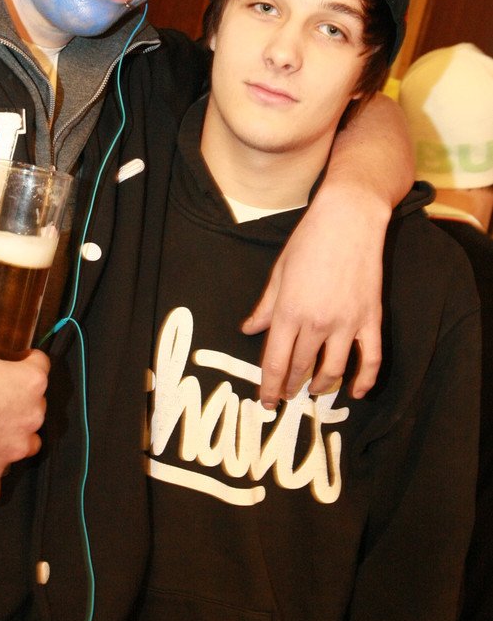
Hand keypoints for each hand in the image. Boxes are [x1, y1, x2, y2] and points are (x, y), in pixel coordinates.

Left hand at [243, 187, 385, 407]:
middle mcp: (317, 322)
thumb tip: (249, 330)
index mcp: (289, 311)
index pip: (275, 362)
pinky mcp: (370, 318)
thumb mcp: (279, 272)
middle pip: (301, 368)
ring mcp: (346, 322)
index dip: (269, 386)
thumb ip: (265, 307)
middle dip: (290, 387)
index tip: (265, 401)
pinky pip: (370, 358)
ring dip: (322, 386)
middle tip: (284, 396)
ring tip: (313, 390)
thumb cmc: (309, 240)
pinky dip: (364, 380)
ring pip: (333, 370)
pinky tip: (356, 391)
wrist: (349, 220)